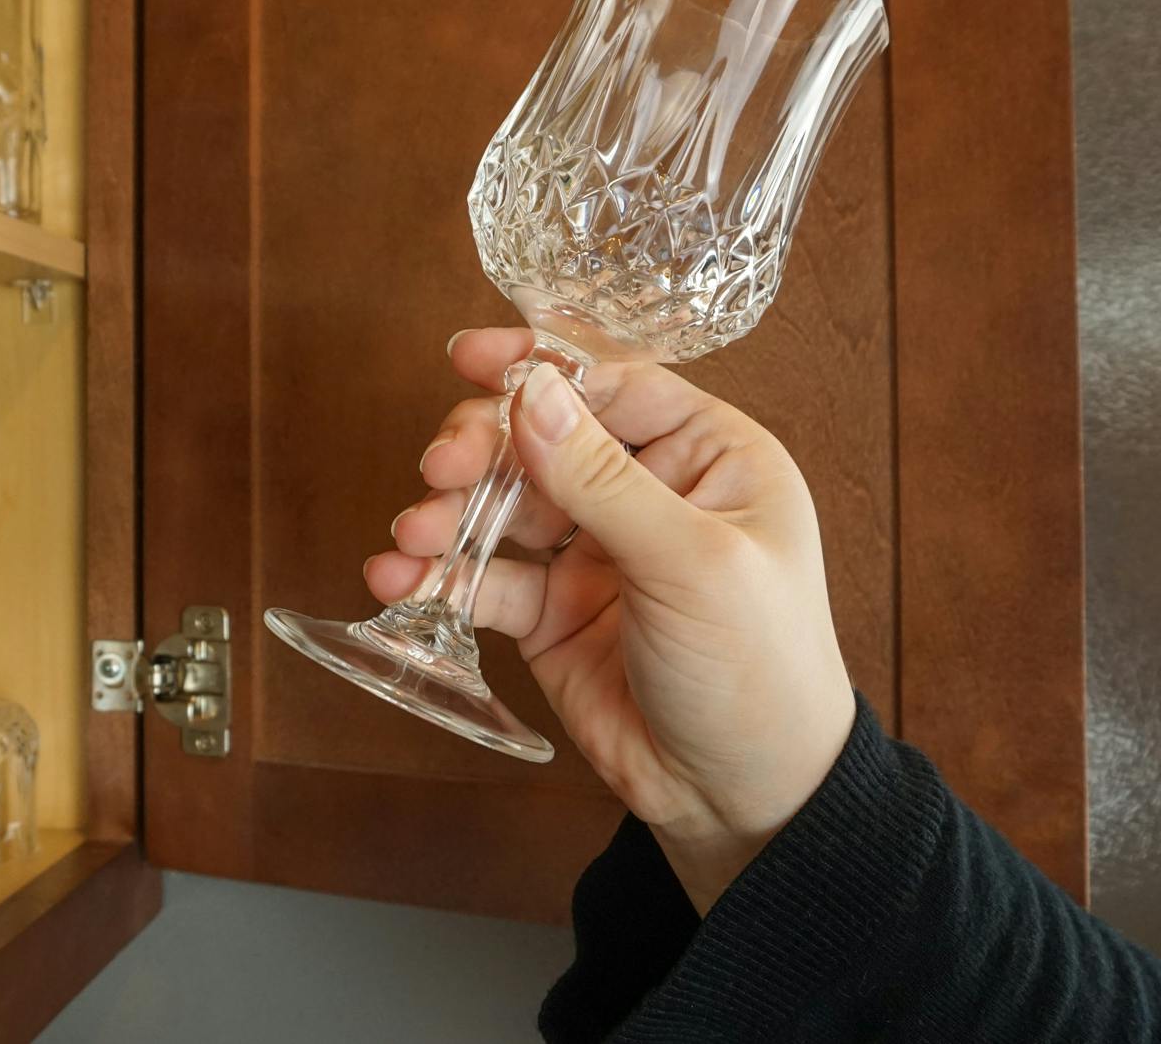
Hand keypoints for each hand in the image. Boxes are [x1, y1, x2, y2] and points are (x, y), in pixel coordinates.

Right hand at [366, 327, 856, 912]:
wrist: (747, 802)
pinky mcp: (552, 613)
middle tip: (438, 468)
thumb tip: (533, 393)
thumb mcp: (691, 564)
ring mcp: (595, 552)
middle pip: (543, 437)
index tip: (470, 357)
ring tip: (411, 536)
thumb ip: (605, 479)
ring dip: (448, 512)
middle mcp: (648, 493)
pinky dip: (440, 575)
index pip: (614, 383)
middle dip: (481, 447)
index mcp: (709, 457)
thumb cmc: (759, 671)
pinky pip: (485, 577)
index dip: (541, 366)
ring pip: (502, 503)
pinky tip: (401, 580)